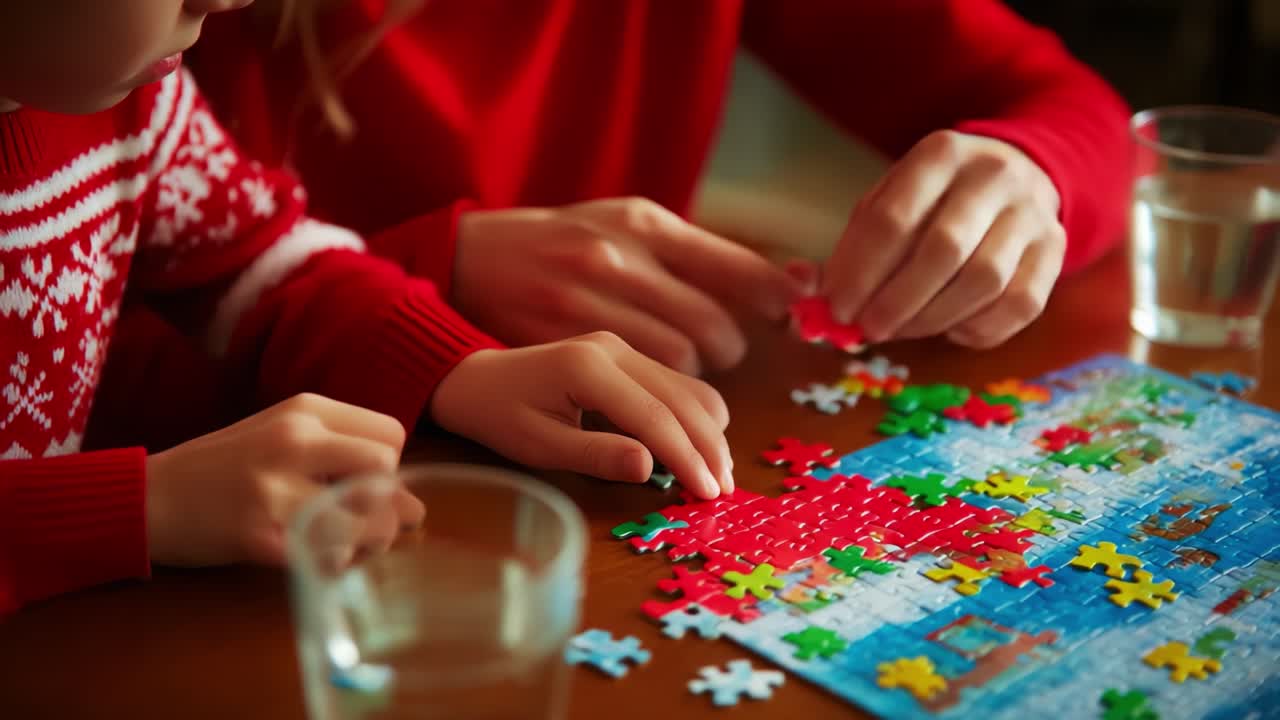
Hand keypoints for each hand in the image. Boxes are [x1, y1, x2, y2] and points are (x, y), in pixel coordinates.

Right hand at [145, 394, 421, 566]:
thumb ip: (341, 452)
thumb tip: (410, 500)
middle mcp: (294, 441)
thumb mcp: (282, 433)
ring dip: (369, 543)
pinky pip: (329, 558)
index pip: (392, 435)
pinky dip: (336, 567)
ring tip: (348, 548)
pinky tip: (319, 562)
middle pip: (386, 470)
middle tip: (367, 523)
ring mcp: (275, 489)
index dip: (389, 467)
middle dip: (389, 505)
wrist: (147, 497)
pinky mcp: (260, 536)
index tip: (363, 485)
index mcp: (305, 411)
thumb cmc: (225, 466)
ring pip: (366, 520)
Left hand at [429, 332, 732, 498]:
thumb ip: (594, 455)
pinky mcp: (628, 355)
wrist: (476, 379)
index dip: (686, 457)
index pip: (655, 416)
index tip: (708, 494)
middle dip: (709, 447)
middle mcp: (613, 348)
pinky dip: (695, 417)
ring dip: (709, 432)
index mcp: (588, 368)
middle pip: (683, 399)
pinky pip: (676, 385)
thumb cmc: (501, 417)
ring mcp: (623, 348)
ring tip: (717, 474)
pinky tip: (699, 447)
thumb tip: (649, 468)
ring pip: (688, 388)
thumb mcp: (538, 446)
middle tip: (724, 491)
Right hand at [453, 197, 808, 375]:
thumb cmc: (563, 243)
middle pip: (712, 325)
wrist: (469, 259)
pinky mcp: (564, 344)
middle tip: (730, 353)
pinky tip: (656, 393)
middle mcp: (618, 260)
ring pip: (680, 359)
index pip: (732, 264)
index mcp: (641, 223)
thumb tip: (788, 283)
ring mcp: (589, 303)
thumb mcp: (624, 225)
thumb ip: (694, 254)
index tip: (795, 312)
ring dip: (699, 378)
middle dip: (734, 349)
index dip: (774, 295)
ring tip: (692, 377)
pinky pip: (637, 384)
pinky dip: (661, 395)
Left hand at [821, 131, 1065, 347]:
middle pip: (944, 250)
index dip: (861, 272)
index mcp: (940, 155)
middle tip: (870, 329)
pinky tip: (951, 328)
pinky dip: (979, 328)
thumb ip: (852, 247)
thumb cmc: (935, 199)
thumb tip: (812, 293)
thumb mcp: (888, 201)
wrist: (1020, 175)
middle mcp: (993, 177)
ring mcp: (1032, 215)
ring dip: (933, 319)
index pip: (893, 219)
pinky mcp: (1055, 252)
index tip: (839, 308)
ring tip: (903, 330)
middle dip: (898, 301)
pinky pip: (1020, 305)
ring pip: (985, 282)